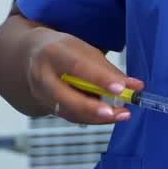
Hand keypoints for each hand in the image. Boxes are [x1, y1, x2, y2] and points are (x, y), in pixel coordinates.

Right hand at [25, 28, 141, 124]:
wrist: (32, 55)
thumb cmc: (64, 51)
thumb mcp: (84, 50)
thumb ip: (108, 69)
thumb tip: (134, 87)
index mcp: (52, 53)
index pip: (76, 67)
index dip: (99, 79)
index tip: (121, 88)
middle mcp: (41, 74)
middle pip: (64, 96)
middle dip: (92, 107)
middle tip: (117, 112)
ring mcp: (41, 93)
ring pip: (68, 111)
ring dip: (97, 116)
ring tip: (120, 115)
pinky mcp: (46, 106)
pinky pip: (70, 116)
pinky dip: (91, 118)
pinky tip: (107, 115)